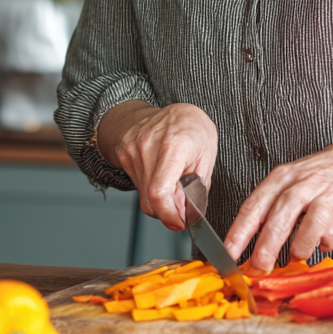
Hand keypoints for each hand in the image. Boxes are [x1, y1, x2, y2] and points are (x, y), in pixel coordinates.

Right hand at [97, 100, 217, 230]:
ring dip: (161, 199)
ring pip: (143, 196)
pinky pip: (137, 185)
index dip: (169, 214)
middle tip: (182, 204)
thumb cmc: (192, 128)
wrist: (169, 111)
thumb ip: (199, 186)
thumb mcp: (208, 154)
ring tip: (174, 182)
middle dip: (168, 211)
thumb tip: (190, 214)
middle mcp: (149, 146)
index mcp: (175, 145)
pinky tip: (161, 174)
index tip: (180, 222)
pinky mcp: (124, 154)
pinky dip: (151, 188)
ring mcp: (133, 150)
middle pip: (150, 200)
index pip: (160, 191)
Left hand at [223, 142, 332, 271]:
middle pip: (279, 216)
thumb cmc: (321, 173)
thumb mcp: (291, 180)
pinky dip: (327, 243)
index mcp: (281, 177)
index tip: (229, 252)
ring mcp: (324, 194)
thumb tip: (250, 243)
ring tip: (298, 255)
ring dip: (301, 246)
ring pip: (309, 224)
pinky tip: (324, 241)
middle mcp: (301, 184)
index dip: (239, 231)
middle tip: (260, 266)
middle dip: (267, 246)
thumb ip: (273, 207)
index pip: (254, 205)